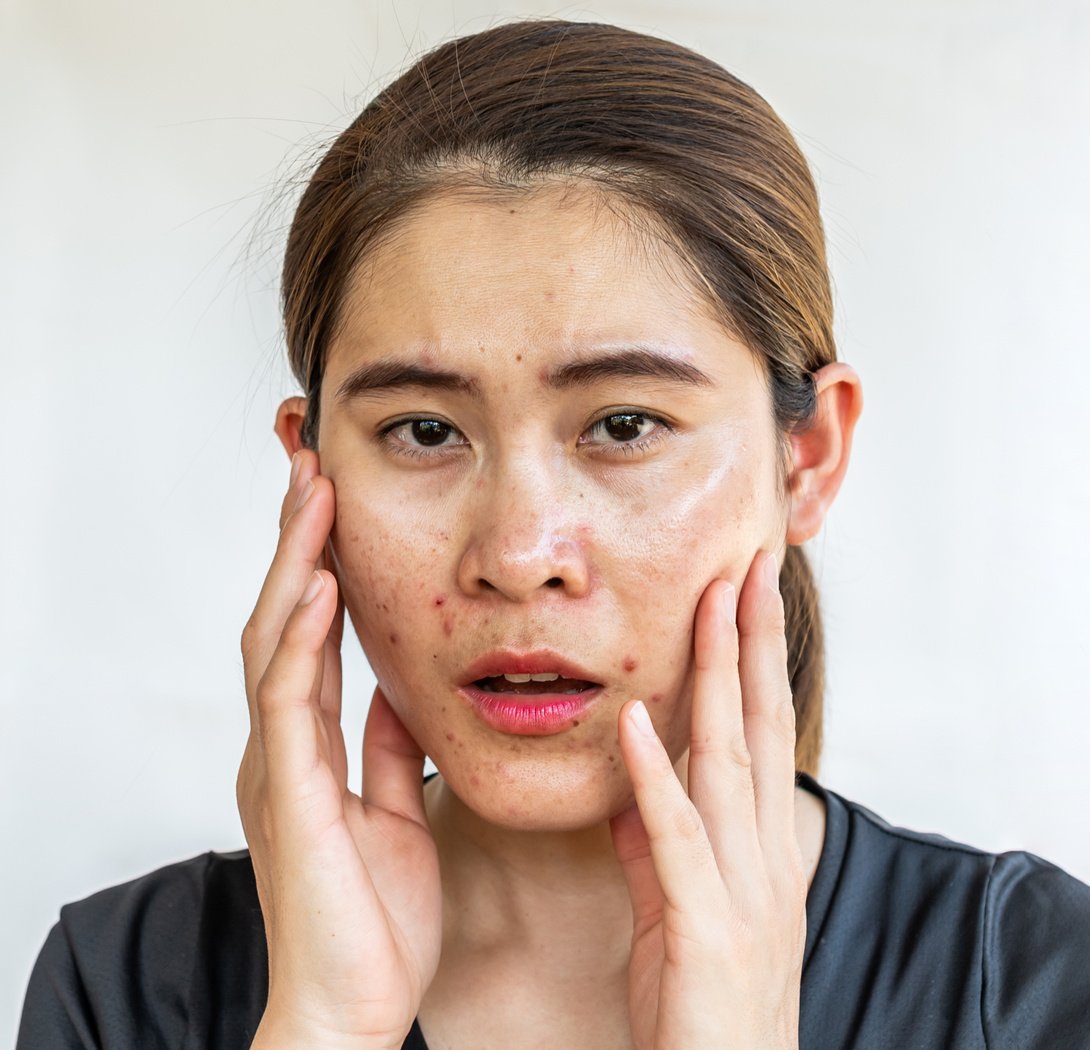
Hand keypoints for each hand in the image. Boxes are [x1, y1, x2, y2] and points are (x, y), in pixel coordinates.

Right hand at [237, 449, 441, 1048]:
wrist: (351, 1008)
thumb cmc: (373, 921)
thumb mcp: (395, 811)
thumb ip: (388, 751)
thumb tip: (398, 694)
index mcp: (310, 745)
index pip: (309, 631)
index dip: (317, 561)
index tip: (331, 496)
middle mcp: (283, 743)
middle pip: (281, 614)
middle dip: (295, 536)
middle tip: (308, 458)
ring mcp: (277, 764)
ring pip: (273, 639)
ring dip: (293, 561)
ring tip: (311, 490)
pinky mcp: (288, 793)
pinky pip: (290, 699)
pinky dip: (300, 638)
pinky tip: (316, 586)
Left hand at [610, 550, 805, 1049]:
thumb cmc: (702, 1001)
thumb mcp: (676, 903)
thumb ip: (656, 837)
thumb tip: (634, 771)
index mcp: (759, 846)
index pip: (762, 732)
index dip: (756, 660)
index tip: (744, 594)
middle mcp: (763, 854)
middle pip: (762, 726)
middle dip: (755, 642)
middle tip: (750, 565)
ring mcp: (743, 888)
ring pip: (730, 760)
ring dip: (720, 678)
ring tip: (709, 605)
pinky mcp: (705, 925)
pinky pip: (674, 836)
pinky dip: (656, 776)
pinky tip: (636, 722)